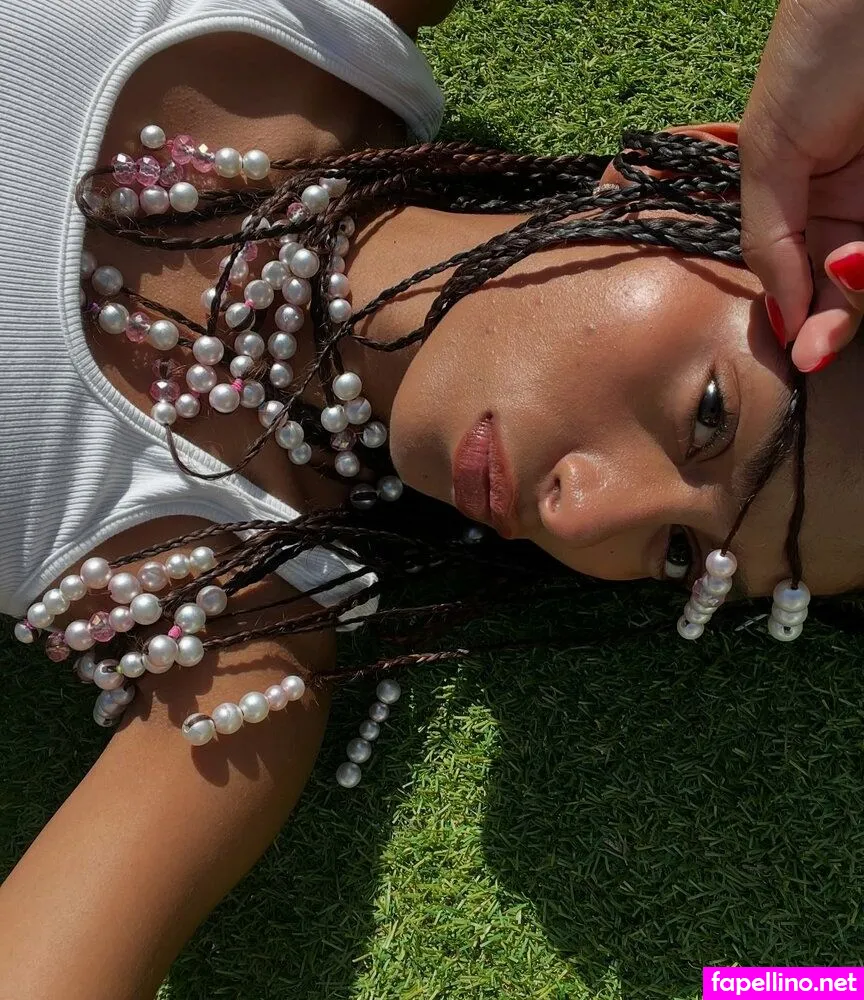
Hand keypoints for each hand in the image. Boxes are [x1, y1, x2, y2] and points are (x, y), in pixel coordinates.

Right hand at [739, 0, 863, 372]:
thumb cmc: (816, 52)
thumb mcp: (771, 150)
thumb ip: (767, 237)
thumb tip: (779, 316)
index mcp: (808, 203)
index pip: (803, 280)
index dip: (803, 321)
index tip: (803, 352)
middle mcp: (856, 206)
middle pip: (848, 287)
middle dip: (837, 319)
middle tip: (821, 343)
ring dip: (863, 292)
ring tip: (854, 266)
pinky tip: (862, 260)